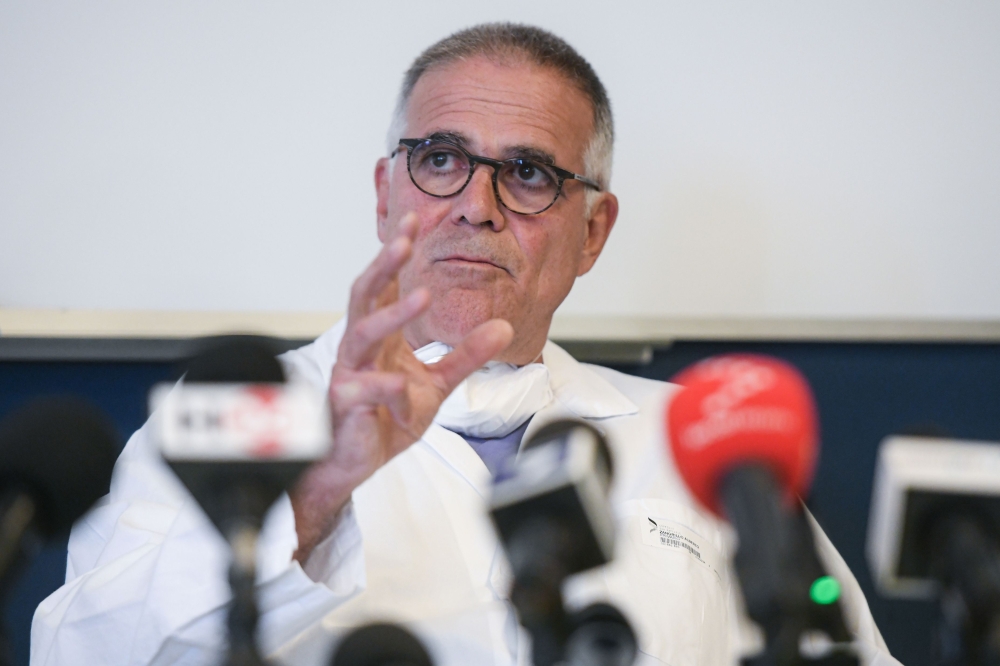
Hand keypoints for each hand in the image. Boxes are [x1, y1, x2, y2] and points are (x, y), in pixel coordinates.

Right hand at [290, 214, 512, 561]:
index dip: (396, 255)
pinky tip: (405, 391)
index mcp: (380, 338)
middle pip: (365, 295)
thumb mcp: (437, 385)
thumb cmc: (385, 418)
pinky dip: (390, 390)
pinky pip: (367, 389)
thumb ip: (466, 356)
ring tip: (423, 295)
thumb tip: (503, 326)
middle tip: (404, 238)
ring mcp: (350, 373)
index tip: (413, 222)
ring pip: (362, 333)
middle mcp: (360, 348)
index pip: (385, 287)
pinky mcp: (346, 403)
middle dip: (384, 265)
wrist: (355, 462)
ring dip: (393, 313)